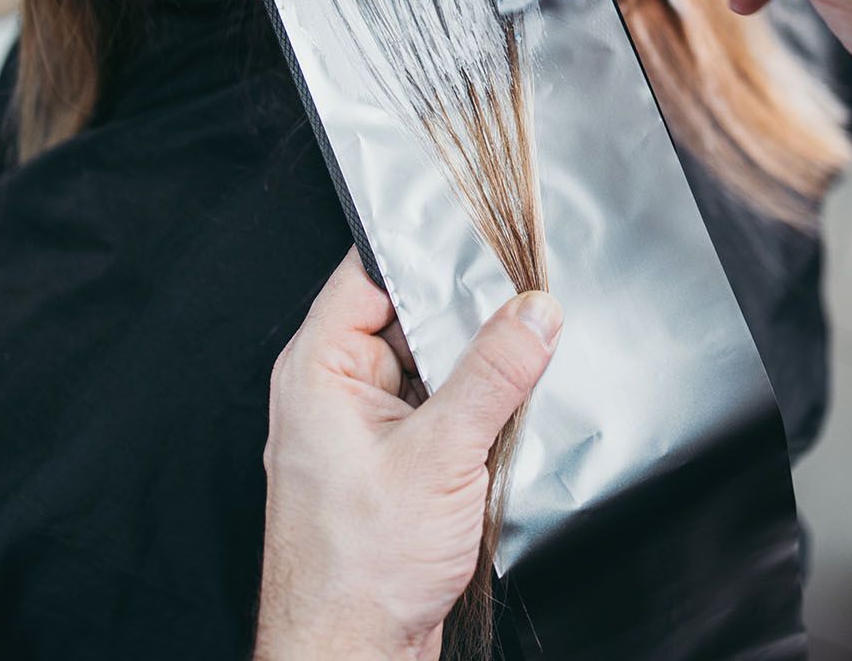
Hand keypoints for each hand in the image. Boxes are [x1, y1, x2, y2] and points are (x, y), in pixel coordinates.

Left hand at [255, 254, 561, 660]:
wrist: (350, 655)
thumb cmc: (360, 569)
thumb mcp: (439, 456)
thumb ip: (491, 376)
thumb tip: (533, 312)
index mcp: (318, 369)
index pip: (368, 273)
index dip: (423, 247)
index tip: (482, 233)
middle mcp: (333, 390)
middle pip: (408, 317)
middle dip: (467, 313)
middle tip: (527, 300)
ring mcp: (361, 429)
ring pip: (430, 367)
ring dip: (477, 369)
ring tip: (528, 359)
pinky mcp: (391, 464)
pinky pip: (437, 411)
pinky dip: (473, 411)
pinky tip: (511, 413)